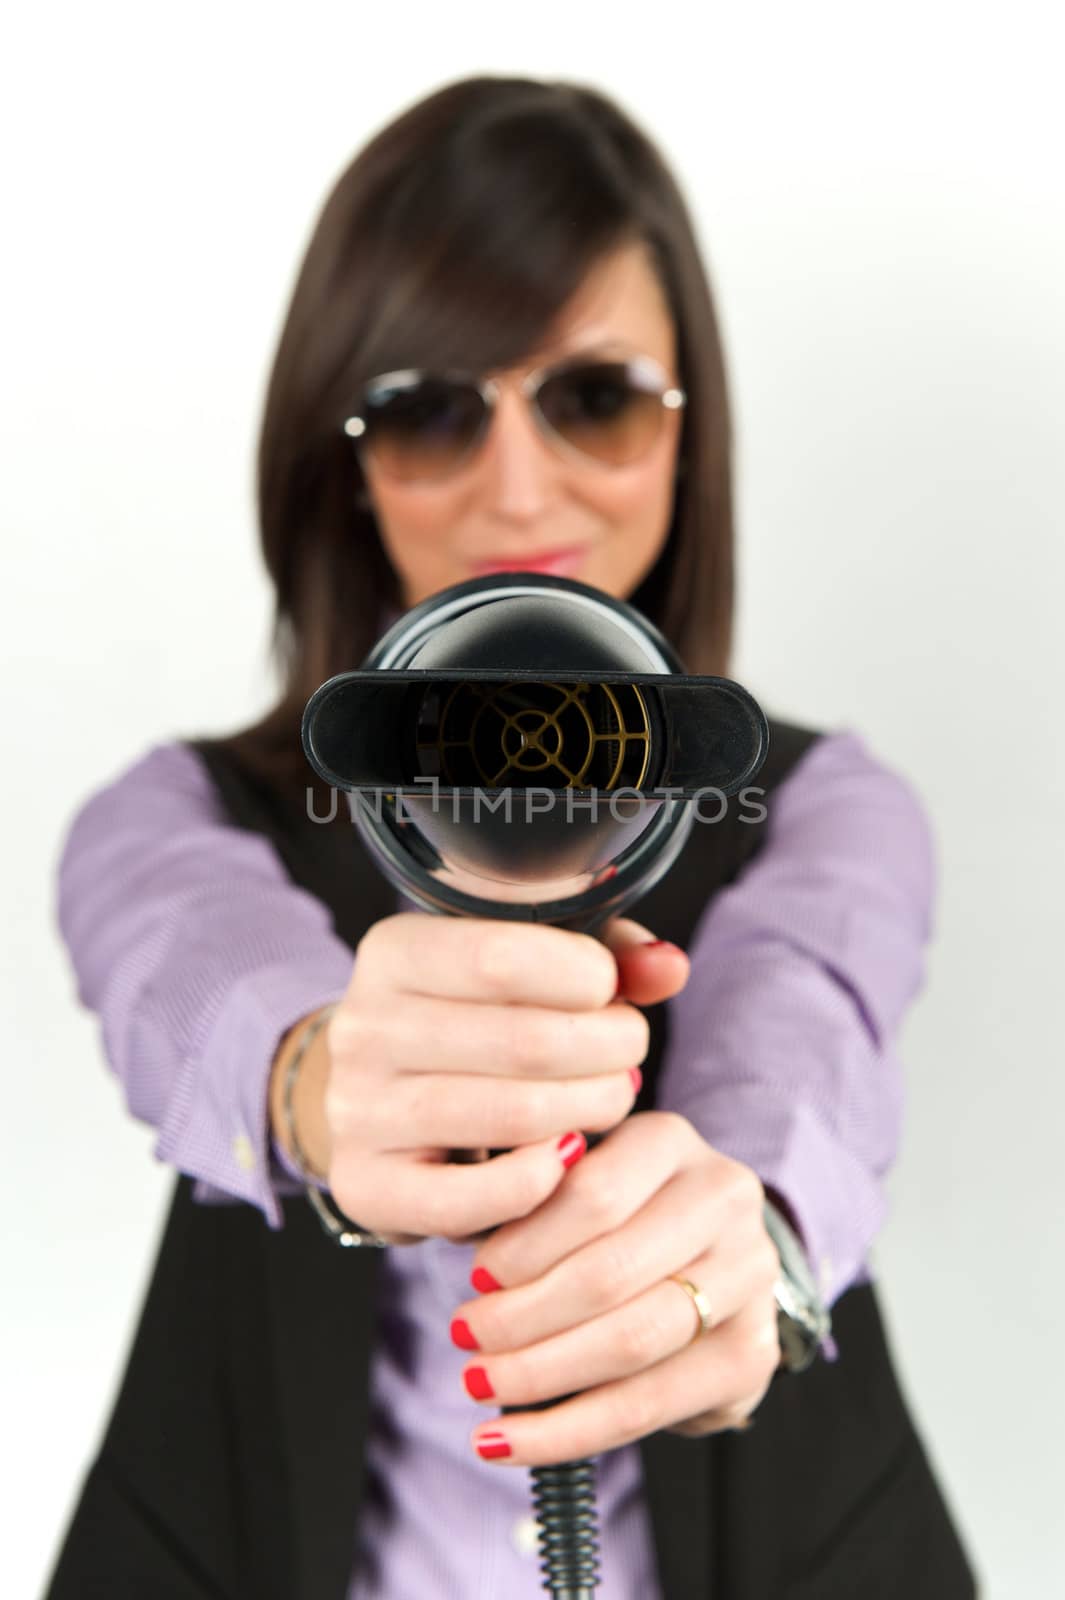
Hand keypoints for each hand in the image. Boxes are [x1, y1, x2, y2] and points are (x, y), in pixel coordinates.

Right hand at [317, 912, 688, 1245]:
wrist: (376, 1097)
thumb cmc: (472, 1019)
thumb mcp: (523, 968)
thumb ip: (601, 957)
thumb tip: (669, 967)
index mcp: (395, 953)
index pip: (504, 957)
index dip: (587, 978)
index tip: (611, 993)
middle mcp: (363, 1028)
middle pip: (526, 1041)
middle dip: (609, 1048)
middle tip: (629, 1056)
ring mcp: (358, 1111)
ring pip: (515, 1114)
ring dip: (592, 1108)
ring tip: (609, 1097)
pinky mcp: (366, 1186)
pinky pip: (471, 1198)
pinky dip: (540, 1180)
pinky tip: (566, 1155)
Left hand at [450, 1113, 781, 1465]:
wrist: (707, 1259)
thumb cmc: (616, 1217)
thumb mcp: (573, 1180)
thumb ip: (527, 1200)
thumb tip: (468, 1250)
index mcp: (669, 1141)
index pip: (593, 1194)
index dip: (524, 1243)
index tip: (474, 1276)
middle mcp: (724, 1199)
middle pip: (610, 1271)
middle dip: (522, 1315)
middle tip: (464, 1335)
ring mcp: (750, 1276)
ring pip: (632, 1340)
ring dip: (540, 1373)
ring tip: (479, 1384)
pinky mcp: (753, 1354)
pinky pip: (650, 1404)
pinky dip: (568, 1431)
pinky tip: (511, 1438)